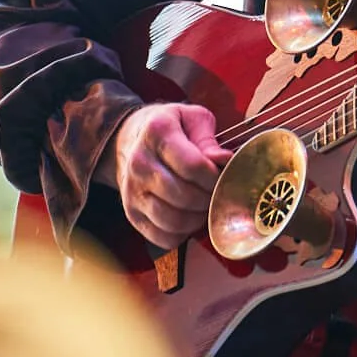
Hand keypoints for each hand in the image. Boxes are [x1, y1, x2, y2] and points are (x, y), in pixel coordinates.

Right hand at [111, 103, 230, 248]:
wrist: (133, 139)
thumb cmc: (171, 129)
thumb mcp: (193, 119)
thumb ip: (209, 141)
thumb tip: (225, 161)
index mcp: (157, 132)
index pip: (193, 166)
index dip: (215, 177)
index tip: (222, 177)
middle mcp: (139, 162)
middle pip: (184, 196)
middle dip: (209, 199)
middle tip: (217, 194)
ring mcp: (132, 190)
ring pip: (173, 220)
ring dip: (197, 219)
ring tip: (205, 206)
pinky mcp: (131, 213)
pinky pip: (162, 236)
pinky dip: (182, 234)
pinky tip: (189, 218)